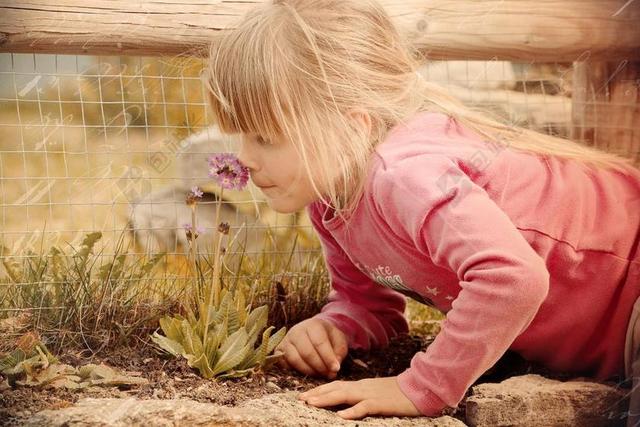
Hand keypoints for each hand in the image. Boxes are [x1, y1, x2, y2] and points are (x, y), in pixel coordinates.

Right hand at [274, 317, 347, 379]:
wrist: (315, 331)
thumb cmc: (329, 337)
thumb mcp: (339, 340)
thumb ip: (339, 352)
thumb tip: (334, 368)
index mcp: (313, 324)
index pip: (319, 342)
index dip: (328, 358)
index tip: (336, 369)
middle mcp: (296, 331)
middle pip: (306, 352)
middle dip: (319, 367)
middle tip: (329, 374)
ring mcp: (286, 340)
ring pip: (294, 360)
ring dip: (308, 371)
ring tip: (320, 374)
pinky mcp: (279, 350)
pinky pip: (284, 364)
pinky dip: (295, 371)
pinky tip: (307, 373)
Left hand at [298, 376, 421, 419]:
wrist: (420, 388)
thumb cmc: (400, 394)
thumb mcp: (378, 393)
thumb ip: (363, 395)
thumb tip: (348, 403)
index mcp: (362, 385)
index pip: (337, 385)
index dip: (321, 389)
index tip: (306, 395)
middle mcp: (363, 387)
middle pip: (336, 388)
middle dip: (317, 393)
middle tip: (301, 398)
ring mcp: (371, 394)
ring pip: (345, 395)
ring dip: (327, 399)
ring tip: (312, 403)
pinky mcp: (381, 403)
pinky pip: (364, 407)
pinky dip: (352, 411)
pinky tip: (342, 416)